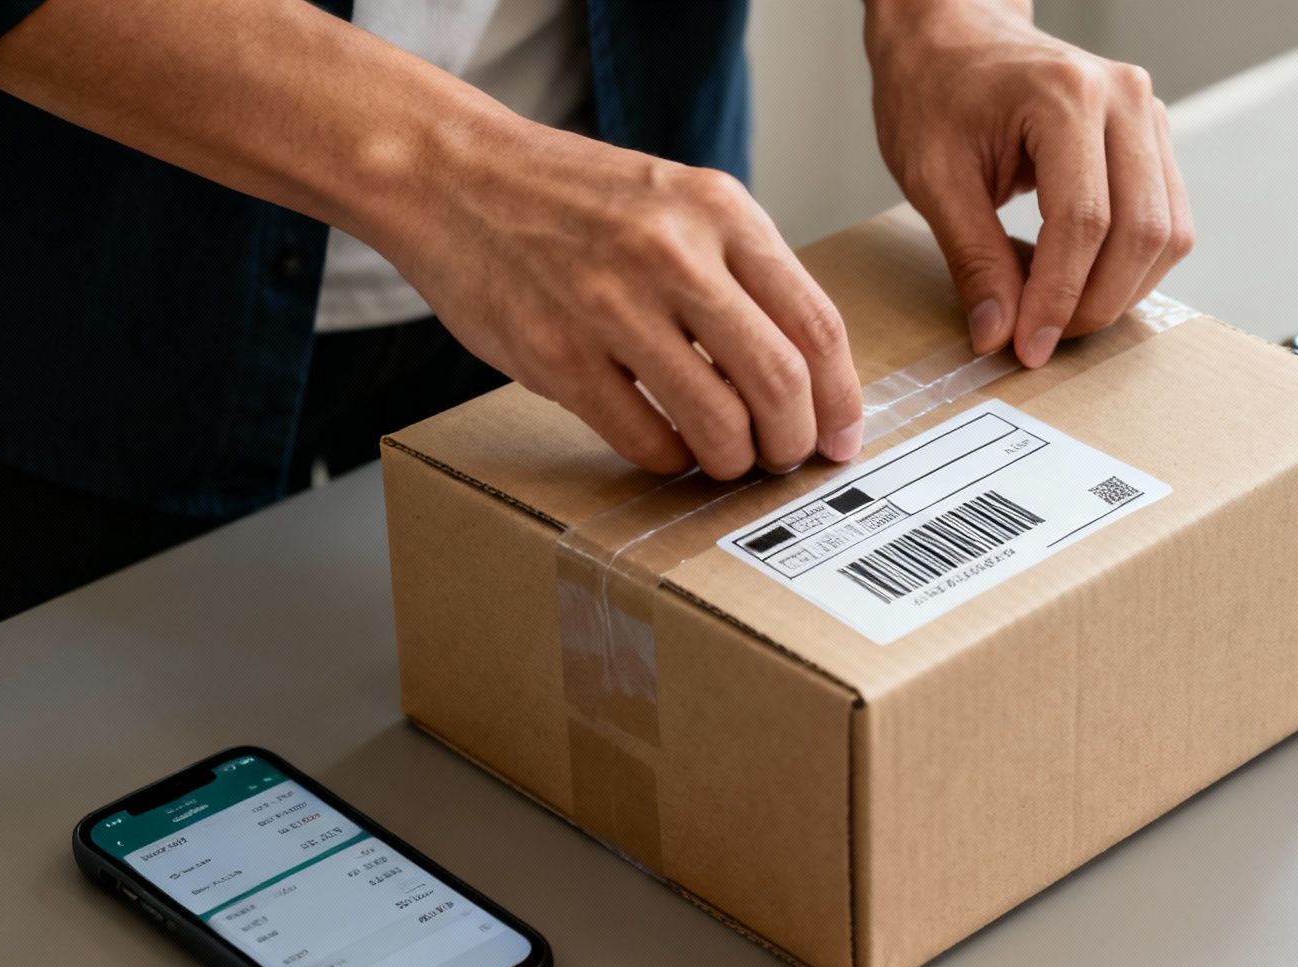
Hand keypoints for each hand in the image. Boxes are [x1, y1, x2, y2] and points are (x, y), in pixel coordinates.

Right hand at [381, 123, 863, 477]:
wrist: (454, 176)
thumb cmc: (574, 200)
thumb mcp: (678, 203)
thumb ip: (742, 273)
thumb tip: (808, 375)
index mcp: (720, 211)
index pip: (816, 325)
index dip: (842, 399)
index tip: (843, 436)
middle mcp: (673, 253)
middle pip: (779, 382)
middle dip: (793, 441)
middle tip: (785, 458)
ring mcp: (611, 306)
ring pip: (718, 422)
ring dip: (733, 460)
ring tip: (726, 458)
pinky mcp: (557, 355)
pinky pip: (644, 439)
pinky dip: (669, 459)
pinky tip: (667, 447)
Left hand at [866, 0, 1193, 367]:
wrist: (952, 35)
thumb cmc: (935, 90)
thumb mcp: (933, 178)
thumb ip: (973, 258)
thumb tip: (999, 334)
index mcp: (1066, 96)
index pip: (1084, 221)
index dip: (1059, 297)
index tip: (1029, 347)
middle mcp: (1123, 99)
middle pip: (1141, 232)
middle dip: (1095, 304)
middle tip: (1044, 340)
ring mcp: (1147, 116)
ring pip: (1168, 234)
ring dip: (1120, 292)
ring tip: (1060, 314)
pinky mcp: (1152, 139)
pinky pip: (1166, 220)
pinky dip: (1131, 266)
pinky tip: (1080, 281)